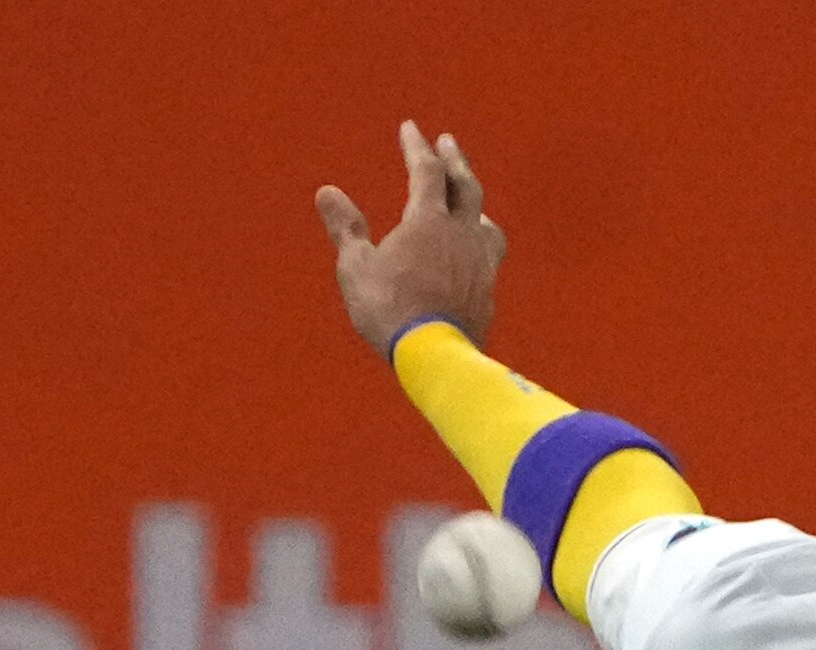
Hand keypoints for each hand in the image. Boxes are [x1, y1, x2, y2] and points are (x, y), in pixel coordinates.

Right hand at [313, 119, 503, 353]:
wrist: (435, 356)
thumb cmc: (390, 309)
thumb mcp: (356, 267)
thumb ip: (345, 228)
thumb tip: (327, 192)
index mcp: (428, 220)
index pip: (426, 170)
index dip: (417, 147)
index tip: (410, 128)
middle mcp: (461, 233)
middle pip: (465, 186)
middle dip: (454, 160)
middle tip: (448, 142)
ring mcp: (480, 262)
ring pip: (484, 222)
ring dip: (475, 205)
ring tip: (471, 201)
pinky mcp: (487, 291)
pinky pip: (488, 258)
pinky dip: (479, 245)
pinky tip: (475, 255)